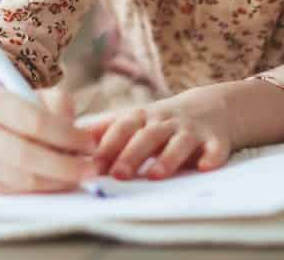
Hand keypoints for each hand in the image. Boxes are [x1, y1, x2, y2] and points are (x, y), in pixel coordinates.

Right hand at [0, 85, 95, 193]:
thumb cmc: (16, 109)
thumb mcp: (36, 95)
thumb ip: (60, 106)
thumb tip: (80, 138)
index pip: (35, 122)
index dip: (67, 136)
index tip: (90, 143)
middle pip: (27, 155)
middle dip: (66, 165)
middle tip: (92, 168)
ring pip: (24, 179)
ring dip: (59, 181)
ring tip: (80, 176)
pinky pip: (20, 193)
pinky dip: (46, 190)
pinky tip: (61, 182)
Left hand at [82, 88, 233, 179]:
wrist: (212, 106)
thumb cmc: (161, 121)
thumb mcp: (133, 119)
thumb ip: (104, 131)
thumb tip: (66, 143)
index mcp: (141, 117)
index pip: (121, 128)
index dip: (107, 146)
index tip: (91, 165)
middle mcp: (165, 121)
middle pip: (146, 136)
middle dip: (131, 155)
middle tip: (117, 175)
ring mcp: (191, 129)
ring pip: (178, 142)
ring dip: (167, 158)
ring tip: (155, 176)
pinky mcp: (216, 139)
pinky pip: (215, 148)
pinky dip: (211, 157)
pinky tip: (204, 167)